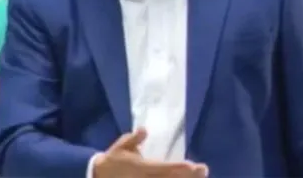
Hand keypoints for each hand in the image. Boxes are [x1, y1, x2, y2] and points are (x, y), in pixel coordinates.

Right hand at [93, 128, 207, 177]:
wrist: (99, 176)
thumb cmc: (114, 159)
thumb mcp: (122, 146)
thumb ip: (134, 139)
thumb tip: (143, 129)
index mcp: (143, 167)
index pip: (165, 167)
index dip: (179, 167)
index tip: (193, 166)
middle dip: (188, 176)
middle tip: (203, 170)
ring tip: (199, 176)